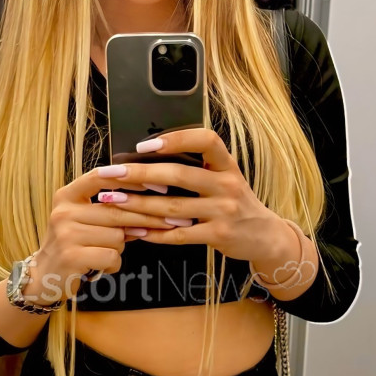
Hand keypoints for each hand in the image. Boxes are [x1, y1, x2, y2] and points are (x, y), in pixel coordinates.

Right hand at [29, 159, 177, 301]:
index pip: (99, 178)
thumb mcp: (83, 221)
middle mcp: (63, 212)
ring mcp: (66, 234)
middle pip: (116, 212)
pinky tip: (102, 266)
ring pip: (116, 237)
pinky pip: (111, 256)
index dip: (129, 179)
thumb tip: (152, 203)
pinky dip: (113, 264)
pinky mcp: (72, 257)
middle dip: (142, 221)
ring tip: (106, 252)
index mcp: (66, 196)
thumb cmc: (73, 245)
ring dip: (119, 248)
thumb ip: (110, 210)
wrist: (44, 276)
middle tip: (164, 222)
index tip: (155, 184)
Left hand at [93, 127, 290, 263]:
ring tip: (113, 200)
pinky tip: (135, 230)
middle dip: (140, 174)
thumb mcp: (226, 178)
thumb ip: (198, 167)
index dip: (176, 139)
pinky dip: (155, 234)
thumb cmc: (235, 202)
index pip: (206, 140)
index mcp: (227, 165)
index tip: (145, 145)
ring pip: (173, 207)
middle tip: (112, 173)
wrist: (264, 236)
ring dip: (139, 205)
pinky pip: (180, 235)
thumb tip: (150, 156)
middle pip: (179, 175)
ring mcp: (224, 212)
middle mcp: (227, 185)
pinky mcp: (219, 236)